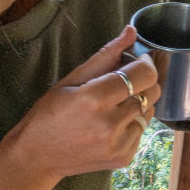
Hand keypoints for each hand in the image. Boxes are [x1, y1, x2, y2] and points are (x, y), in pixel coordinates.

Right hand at [3, 26, 159, 183]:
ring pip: (150, 111)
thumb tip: (131, 32)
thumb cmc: (49, 113)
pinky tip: (111, 123)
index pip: (143, 74)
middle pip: (152, 92)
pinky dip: (133, 122)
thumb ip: (105, 56)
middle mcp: (110, 123)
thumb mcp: (71, 79)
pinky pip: (142, 130)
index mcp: (94, 98)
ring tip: (114, 104)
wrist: (37, 157)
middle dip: (145, 80)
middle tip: (128, 79)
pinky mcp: (124, 157)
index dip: (146, 62)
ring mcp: (119, 144)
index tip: (139, 59)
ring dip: (139, 102)